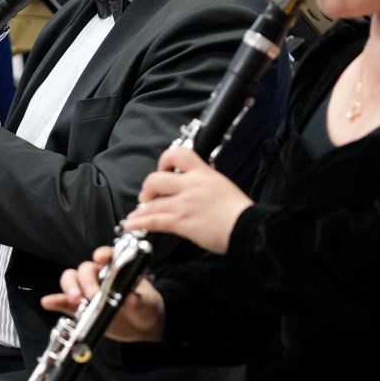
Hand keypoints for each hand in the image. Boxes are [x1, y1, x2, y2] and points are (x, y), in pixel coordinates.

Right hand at [40, 246, 165, 342]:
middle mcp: (99, 275)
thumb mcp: (145, 302)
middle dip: (86, 281)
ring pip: (72, 280)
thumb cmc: (145, 305)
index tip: (101, 259)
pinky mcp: (80, 308)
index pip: (106, 255)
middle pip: (85, 269)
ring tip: (75, 300)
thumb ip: (137, 300)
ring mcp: (88, 291)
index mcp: (116, 267)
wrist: (143, 325)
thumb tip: (130, 299)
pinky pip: (65, 303)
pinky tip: (48, 302)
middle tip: (91, 295)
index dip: (102, 255)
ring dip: (70, 288)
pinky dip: (56, 301)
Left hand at [121, 147, 251, 254]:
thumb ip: (206, 181)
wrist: (247, 227)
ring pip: (152, 203)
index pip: (178, 153)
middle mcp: (191, 185)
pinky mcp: (182, 222)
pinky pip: (154, 221)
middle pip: (156, 179)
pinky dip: (140, 223)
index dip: (165, 159)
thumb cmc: (239, 210)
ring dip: (141, 209)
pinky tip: (132, 225)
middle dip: (147, 189)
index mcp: (203, 173)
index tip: (162, 169)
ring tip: (136, 215)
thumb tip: (196, 182)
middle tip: (148, 197)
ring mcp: (185, 204)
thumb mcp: (222, 185)